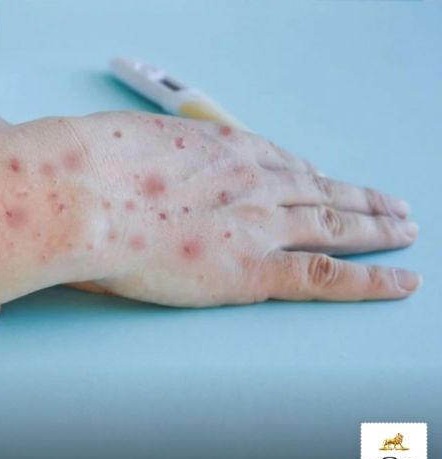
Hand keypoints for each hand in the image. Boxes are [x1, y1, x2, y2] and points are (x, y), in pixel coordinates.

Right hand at [71, 112, 418, 305]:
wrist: (84, 196)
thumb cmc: (87, 171)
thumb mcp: (115, 150)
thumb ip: (134, 165)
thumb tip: (124, 184)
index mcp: (219, 148)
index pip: (279, 162)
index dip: (310, 174)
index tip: (326, 178)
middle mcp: (249, 182)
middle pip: (319, 191)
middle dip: (358, 197)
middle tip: (391, 204)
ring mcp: (257, 224)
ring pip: (335, 226)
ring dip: (376, 228)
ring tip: (404, 231)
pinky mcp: (252, 269)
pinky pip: (326, 275)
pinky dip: (370, 280)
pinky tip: (399, 280)